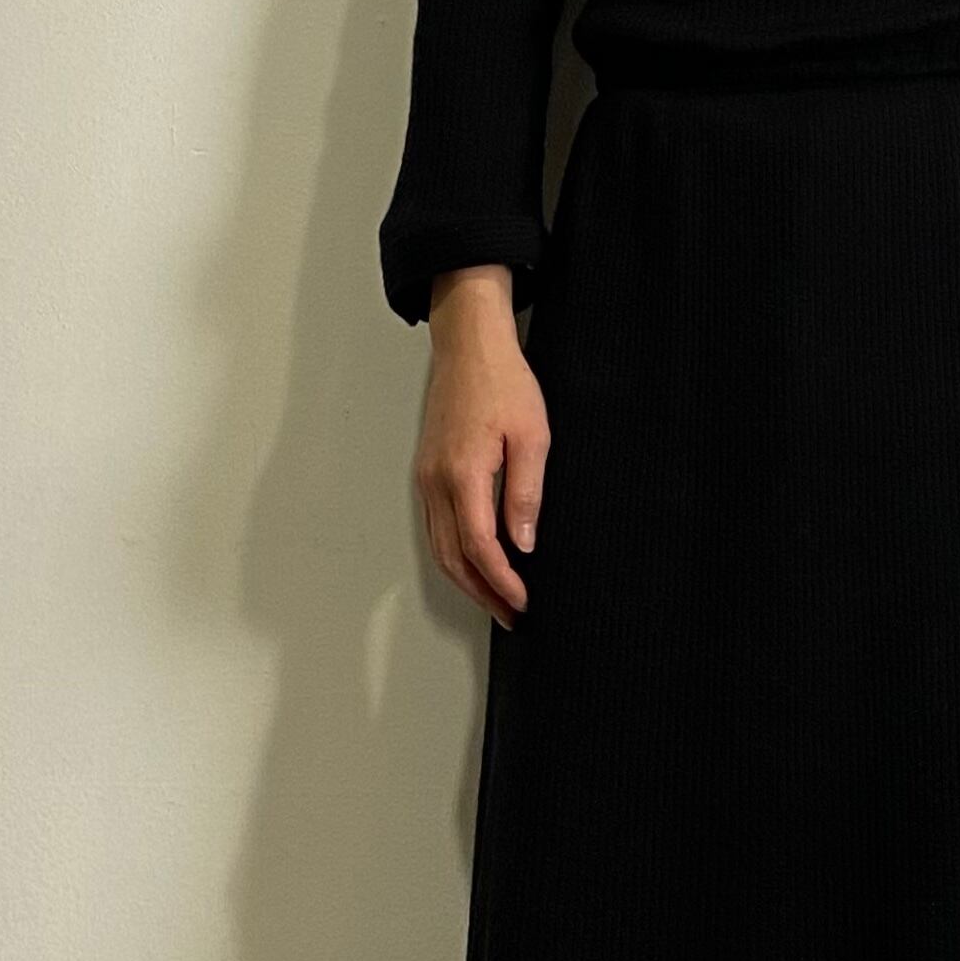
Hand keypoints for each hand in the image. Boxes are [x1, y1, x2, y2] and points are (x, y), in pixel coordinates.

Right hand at [412, 266, 548, 629]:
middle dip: (482, 593)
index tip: (522, 601)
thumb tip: (522, 542)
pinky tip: (476, 562)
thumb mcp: (532, 436)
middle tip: (511, 614)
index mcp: (463, 474)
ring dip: (467, 579)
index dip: (500, 581)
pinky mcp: (428, 471)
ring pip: (439, 547)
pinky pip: (436, 527)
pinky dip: (455, 554)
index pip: (479, 547)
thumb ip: (525, 492)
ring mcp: (427, 478)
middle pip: (452, 557)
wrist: (469, 346)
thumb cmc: (502, 382)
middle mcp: (436, 482)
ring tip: (496, 598)